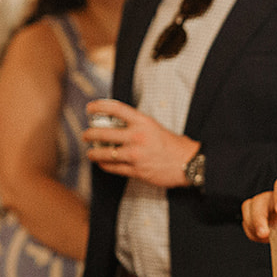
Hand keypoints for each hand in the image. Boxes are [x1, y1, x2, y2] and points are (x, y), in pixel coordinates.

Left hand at [83, 98, 198, 187]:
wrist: (189, 163)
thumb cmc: (174, 145)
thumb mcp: (155, 127)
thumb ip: (137, 126)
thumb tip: (117, 125)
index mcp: (143, 122)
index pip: (116, 109)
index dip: (99, 106)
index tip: (90, 108)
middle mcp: (137, 137)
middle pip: (103, 133)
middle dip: (90, 134)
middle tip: (87, 134)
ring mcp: (135, 155)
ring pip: (104, 153)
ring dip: (93, 152)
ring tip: (91, 152)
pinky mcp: (136, 170)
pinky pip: (113, 167)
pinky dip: (104, 164)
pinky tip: (102, 163)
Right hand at [241, 177, 276, 242]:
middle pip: (260, 198)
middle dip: (258, 215)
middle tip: (265, 232)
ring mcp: (269, 207)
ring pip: (250, 207)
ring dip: (251, 223)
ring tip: (262, 237)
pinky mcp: (263, 218)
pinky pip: (248, 220)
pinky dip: (250, 230)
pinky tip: (261, 239)